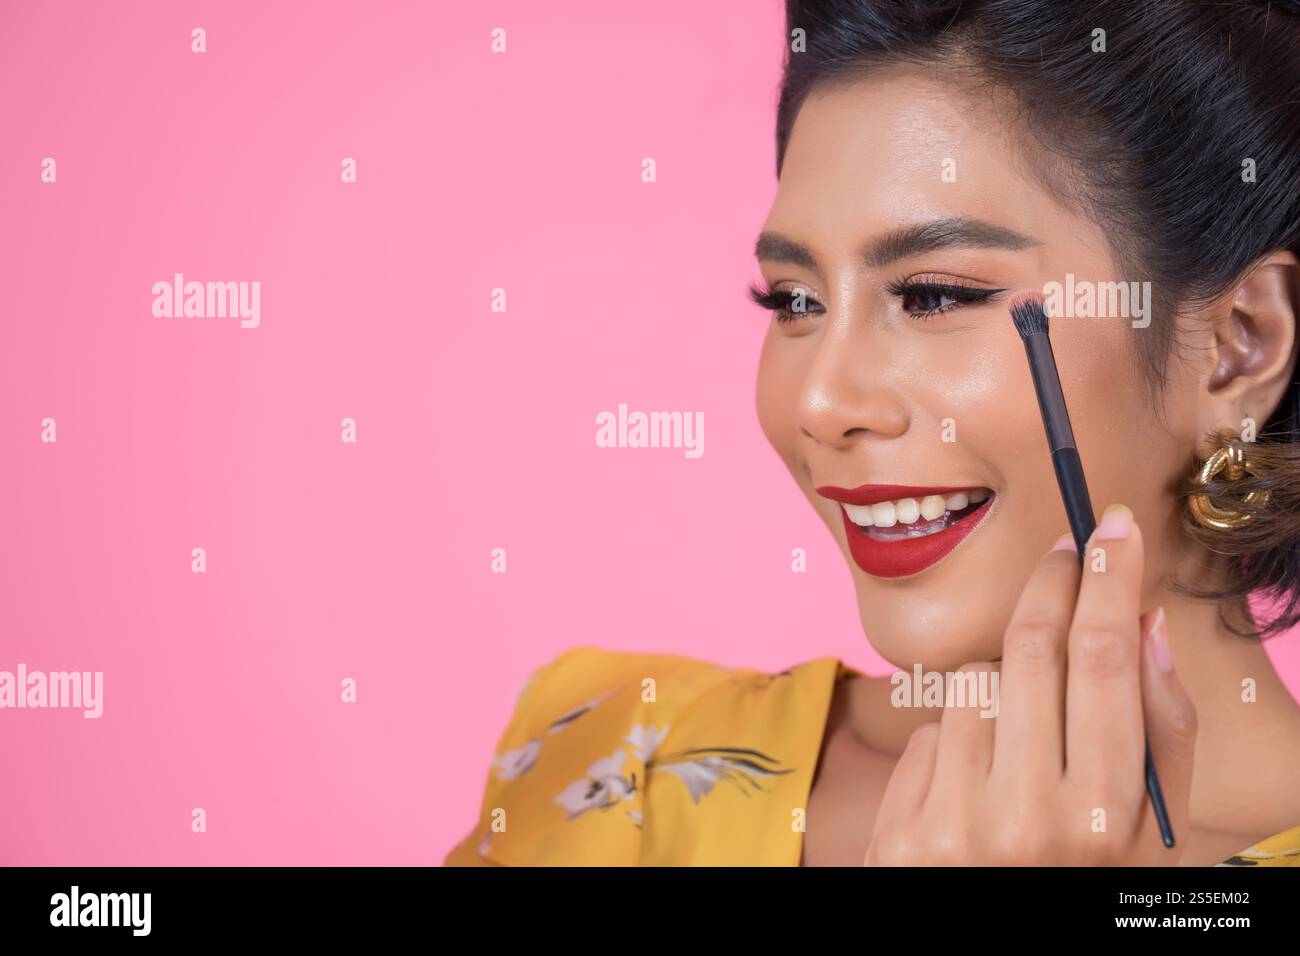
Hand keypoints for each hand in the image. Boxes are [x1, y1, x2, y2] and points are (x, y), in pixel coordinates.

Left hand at [863, 503, 1197, 865]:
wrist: (991, 950)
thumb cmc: (1087, 884)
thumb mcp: (1156, 835)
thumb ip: (1162, 734)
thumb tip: (1144, 623)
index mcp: (1104, 822)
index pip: (1103, 663)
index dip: (1110, 581)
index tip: (1115, 528)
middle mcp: (1024, 821)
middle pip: (1030, 652)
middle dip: (1051, 586)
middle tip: (1067, 555)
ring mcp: (953, 826)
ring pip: (973, 683)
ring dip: (1002, 681)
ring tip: (1024, 735)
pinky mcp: (901, 832)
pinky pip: (930, 733)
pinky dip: (959, 737)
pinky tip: (977, 781)